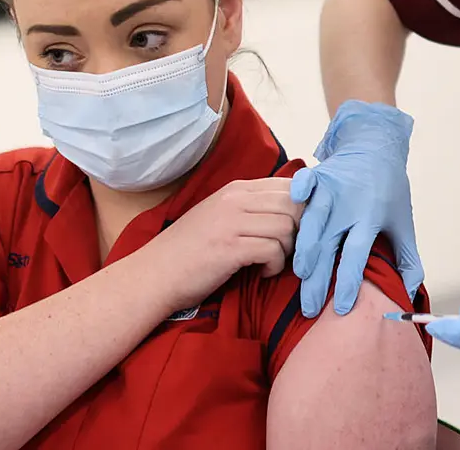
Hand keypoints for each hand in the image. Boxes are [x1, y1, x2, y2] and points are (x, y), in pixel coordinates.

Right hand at [145, 178, 303, 310]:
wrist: (154, 274)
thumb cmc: (190, 250)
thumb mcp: (220, 216)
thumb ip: (251, 207)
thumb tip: (294, 209)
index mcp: (236, 189)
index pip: (289, 185)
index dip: (304, 207)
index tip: (299, 229)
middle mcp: (235, 199)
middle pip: (294, 203)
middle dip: (300, 230)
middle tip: (287, 249)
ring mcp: (231, 222)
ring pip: (287, 226)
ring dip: (288, 250)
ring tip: (271, 261)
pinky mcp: (230, 248)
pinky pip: (273, 250)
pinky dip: (275, 265)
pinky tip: (262, 272)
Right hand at [291, 101, 423, 317]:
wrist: (376, 146)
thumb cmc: (389, 189)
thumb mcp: (403, 223)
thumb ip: (407, 259)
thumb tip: (408, 293)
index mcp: (370, 218)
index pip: (357, 255)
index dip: (349, 282)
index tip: (343, 307)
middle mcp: (349, 205)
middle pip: (329, 246)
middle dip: (318, 279)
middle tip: (309, 308)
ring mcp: (331, 189)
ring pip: (311, 222)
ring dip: (303, 249)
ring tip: (297, 275)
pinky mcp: (317, 176)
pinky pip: (303, 185)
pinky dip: (296, 194)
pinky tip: (286, 212)